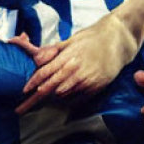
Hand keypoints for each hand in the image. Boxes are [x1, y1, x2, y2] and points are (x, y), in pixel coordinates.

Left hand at [17, 13, 137, 114]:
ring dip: (53, 96)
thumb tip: (36, 59)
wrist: (119, 38)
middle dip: (35, 98)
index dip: (32, 83)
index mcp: (68, 56)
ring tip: (48, 96)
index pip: (44, 73)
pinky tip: (66, 95)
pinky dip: (69, 99)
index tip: (24, 91)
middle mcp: (76, 69)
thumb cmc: (94, 37)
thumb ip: (53, 50)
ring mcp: (87, 79)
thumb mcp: (72, 39)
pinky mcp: (97, 86)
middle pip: (50, 87)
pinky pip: (78, 98)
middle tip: (24, 106)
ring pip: (63, 94)